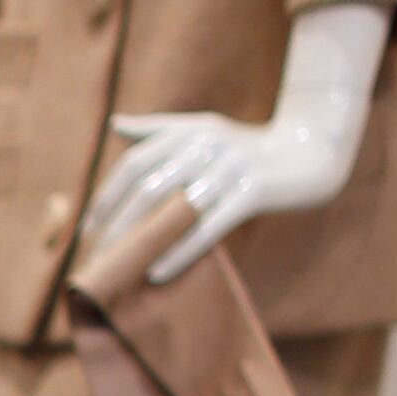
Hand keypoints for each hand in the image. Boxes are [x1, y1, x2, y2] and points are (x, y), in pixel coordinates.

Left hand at [81, 1, 391, 284]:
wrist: (309, 152)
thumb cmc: (246, 146)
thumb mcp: (202, 129)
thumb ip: (157, 131)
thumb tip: (114, 124)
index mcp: (188, 132)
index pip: (135, 164)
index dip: (108, 195)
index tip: (87, 228)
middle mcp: (205, 146)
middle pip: (148, 186)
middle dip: (117, 222)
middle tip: (97, 255)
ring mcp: (230, 168)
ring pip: (175, 208)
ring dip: (144, 240)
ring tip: (120, 267)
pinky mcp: (254, 193)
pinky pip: (209, 227)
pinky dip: (180, 250)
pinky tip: (156, 271)